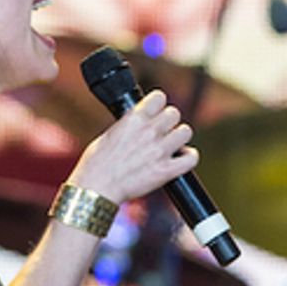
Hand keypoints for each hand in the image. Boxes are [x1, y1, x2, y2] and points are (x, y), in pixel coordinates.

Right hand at [68, 89, 196, 203]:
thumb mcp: (110, 133)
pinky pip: (191, 158)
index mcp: (133, 119)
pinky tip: (180, 160)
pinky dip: (188, 158)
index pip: (159, 97)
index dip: (158, 105)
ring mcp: (159, 151)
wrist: (96, 188)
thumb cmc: (95, 164)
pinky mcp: (166, 171)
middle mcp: (149, 131)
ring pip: (185, 132)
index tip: (155, 112)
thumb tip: (139, 124)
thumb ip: (129, 125)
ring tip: (170, 145)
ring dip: (179, 138)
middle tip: (161, 132)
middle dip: (168, 122)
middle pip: (174, 113)